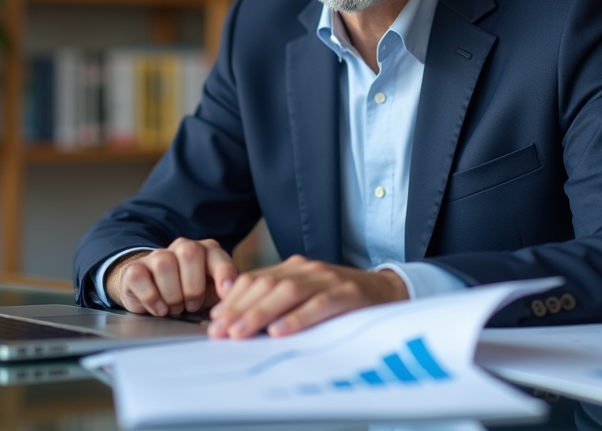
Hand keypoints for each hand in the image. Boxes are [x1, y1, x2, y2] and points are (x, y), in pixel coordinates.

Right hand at [105, 238, 238, 316]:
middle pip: (189, 254)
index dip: (224, 273)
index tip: (225, 293)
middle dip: (193, 287)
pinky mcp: (134, 268)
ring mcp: (157, 256)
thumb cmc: (189, 293)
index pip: (218, 256)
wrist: (154, 291)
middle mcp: (182, 248)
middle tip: (191, 305)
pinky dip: (151, 297)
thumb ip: (225, 293)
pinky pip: (140, 276)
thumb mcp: (212, 293)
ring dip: (172, 295)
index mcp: (206, 251)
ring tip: (175, 308)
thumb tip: (234, 299)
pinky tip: (159, 308)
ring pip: (164, 264)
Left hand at [207, 255, 408, 338]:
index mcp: (293, 268)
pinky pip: (319, 305)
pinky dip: (297, 319)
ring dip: (260, 314)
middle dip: (239, 309)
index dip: (232, 301)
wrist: (388, 292)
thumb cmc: (340, 301)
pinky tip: (280, 332)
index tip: (214, 322)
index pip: (254, 280)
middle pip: (266, 285)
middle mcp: (307, 269)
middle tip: (221, 332)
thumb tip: (233, 315)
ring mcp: (328, 279)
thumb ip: (274, 299)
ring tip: (242, 333)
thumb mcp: (305, 295)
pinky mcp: (348, 294)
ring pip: (288, 292)